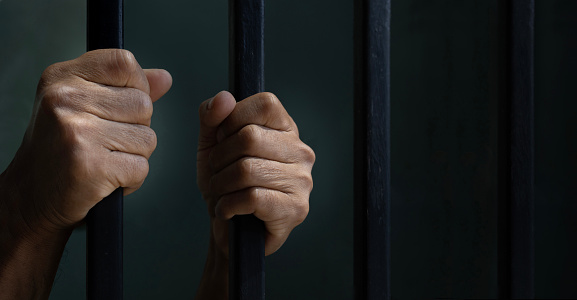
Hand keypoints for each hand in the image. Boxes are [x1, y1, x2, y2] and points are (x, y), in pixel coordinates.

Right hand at [1, 49, 171, 235]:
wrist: (31, 197)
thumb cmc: (61, 149)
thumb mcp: (84, 106)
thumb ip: (125, 89)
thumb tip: (165, 78)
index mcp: (62, 77)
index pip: (125, 63)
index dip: (136, 87)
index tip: (118, 108)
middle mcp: (65, 99)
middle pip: (143, 105)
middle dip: (135, 129)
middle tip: (103, 143)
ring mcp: (77, 131)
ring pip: (147, 138)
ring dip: (133, 156)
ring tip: (103, 161)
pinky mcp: (90, 165)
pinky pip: (141, 167)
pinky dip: (130, 180)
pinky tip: (103, 180)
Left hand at [197, 91, 314, 256]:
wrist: (229, 232)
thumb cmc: (225, 184)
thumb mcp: (212, 145)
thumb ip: (213, 117)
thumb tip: (224, 98)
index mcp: (286, 130)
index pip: (265, 103)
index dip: (233, 119)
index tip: (224, 140)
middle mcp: (301, 152)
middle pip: (250, 137)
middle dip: (220, 158)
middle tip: (218, 173)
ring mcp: (302, 181)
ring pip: (247, 169)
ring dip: (221, 184)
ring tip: (223, 194)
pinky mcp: (295, 209)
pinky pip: (251, 197)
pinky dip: (229, 205)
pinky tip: (229, 211)